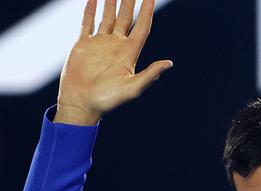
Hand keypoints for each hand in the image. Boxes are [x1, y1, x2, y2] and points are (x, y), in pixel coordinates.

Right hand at [54, 0, 172, 124]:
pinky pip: (87, 23)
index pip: (142, 26)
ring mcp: (100, 44)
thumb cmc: (108, 100)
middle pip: (126, 18)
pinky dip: (90, 10)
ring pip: (107, 17)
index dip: (147, 11)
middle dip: (130, 2)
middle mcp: (116, 45)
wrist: (82, 103)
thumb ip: (150, 74)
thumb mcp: (133, 88)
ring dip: (111, 2)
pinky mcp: (83, 45)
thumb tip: (169, 63)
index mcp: (129, 53)